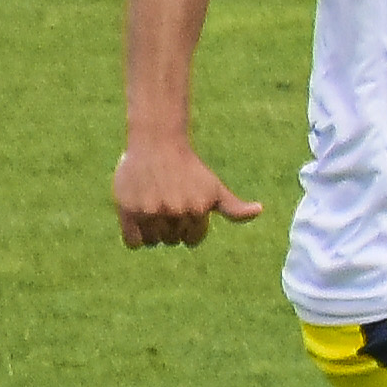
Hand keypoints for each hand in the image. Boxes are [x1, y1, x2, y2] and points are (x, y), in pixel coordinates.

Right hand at [115, 143, 262, 247]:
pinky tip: (138, 219)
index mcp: (198, 210)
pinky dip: (136, 238)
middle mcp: (175, 212)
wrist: (157, 144)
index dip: (188, 228)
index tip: (183, 210)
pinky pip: (133, 242)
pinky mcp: (127, 211)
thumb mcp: (215, 187)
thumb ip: (234, 207)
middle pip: (172, 240)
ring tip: (153, 207)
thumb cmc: (189, 169)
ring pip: (154, 241)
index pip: (193, 240)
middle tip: (167, 203)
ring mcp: (150, 212)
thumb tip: (259, 210)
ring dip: (152, 231)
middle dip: (171, 227)